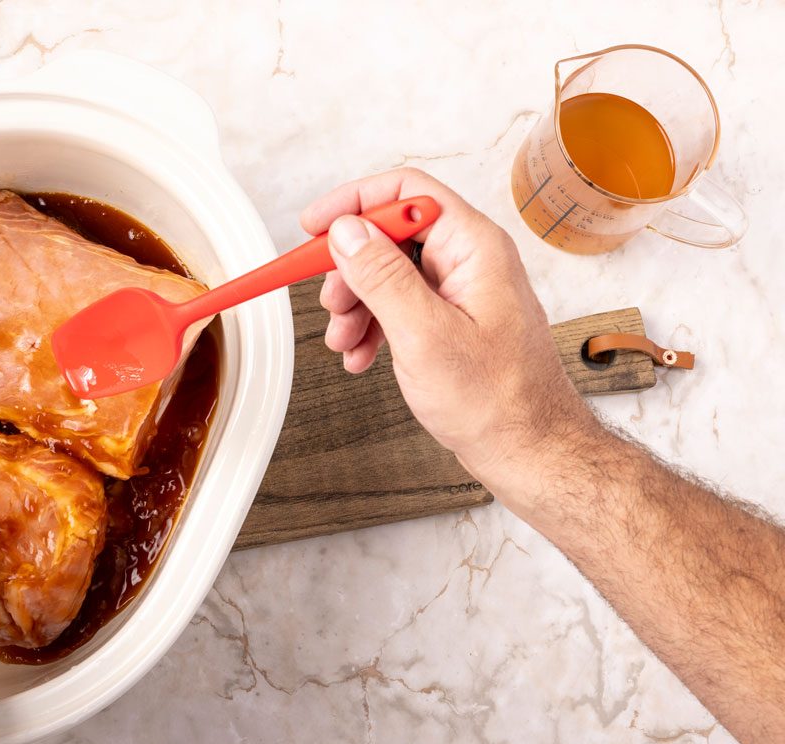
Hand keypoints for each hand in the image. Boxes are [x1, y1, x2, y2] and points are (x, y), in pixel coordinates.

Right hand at [300, 168, 597, 484]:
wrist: (528, 451)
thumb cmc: (498, 402)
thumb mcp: (425, 336)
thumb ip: (383, 277)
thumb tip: (347, 232)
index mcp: (473, 247)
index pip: (407, 193)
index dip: (355, 202)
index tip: (314, 225)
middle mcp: (469, 261)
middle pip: (391, 235)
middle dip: (351, 269)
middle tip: (331, 303)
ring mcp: (461, 291)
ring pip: (390, 273)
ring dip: (356, 304)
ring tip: (344, 340)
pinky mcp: (451, 320)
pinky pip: (400, 305)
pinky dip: (373, 326)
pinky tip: (362, 355)